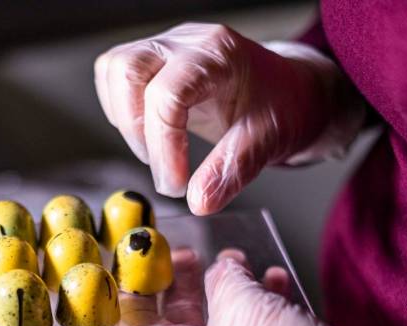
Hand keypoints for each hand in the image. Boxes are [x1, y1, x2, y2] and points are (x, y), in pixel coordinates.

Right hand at [95, 23, 357, 213]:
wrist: (290, 90)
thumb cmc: (283, 107)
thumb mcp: (268, 141)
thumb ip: (231, 171)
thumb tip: (199, 203)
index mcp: (219, 55)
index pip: (168, 95)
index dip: (164, 146)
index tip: (175, 185)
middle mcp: (187, 42)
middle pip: (128, 72)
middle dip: (137, 131)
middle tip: (164, 169)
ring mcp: (168, 47)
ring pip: (115, 70)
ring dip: (125, 119)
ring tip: (157, 150)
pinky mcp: (155, 60)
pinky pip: (116, 75)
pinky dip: (121, 109)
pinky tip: (149, 132)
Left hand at [119, 248, 406, 325]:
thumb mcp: (238, 302)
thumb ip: (222, 277)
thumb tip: (221, 268)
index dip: (138, 296)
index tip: (145, 267)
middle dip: (188, 285)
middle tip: (195, 254)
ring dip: (230, 290)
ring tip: (239, 259)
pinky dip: (260, 307)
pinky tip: (275, 280)